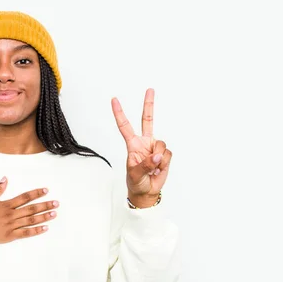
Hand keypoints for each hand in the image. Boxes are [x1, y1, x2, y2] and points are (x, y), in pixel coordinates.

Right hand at [0, 177, 58, 247]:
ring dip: (43, 217)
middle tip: (56, 203)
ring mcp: (11, 226)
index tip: (46, 190)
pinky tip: (44, 228)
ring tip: (54, 214)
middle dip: (45, 205)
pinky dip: (35, 231)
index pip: (24, 197)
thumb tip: (5, 179)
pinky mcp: (9, 236)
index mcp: (6, 205)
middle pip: (31, 209)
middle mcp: (11, 215)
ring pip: (31, 220)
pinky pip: (25, 233)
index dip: (36, 193)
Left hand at [111, 88, 171, 204]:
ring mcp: (155, 147)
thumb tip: (157, 156)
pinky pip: (168, 155)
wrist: (147, 192)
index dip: (119, 113)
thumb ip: (145, 164)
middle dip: (149, 104)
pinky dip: (164, 163)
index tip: (114, 100)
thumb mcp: (135, 174)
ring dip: (158, 157)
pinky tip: (159, 168)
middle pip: (147, 120)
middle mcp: (144, 142)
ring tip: (152, 167)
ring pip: (161, 144)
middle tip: (150, 89)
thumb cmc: (136, 182)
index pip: (125, 126)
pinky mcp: (165, 155)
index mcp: (132, 144)